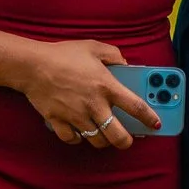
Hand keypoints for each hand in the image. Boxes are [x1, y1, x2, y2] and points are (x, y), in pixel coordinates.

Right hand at [14, 40, 157, 149]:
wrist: (32, 65)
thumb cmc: (63, 54)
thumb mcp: (94, 47)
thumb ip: (114, 55)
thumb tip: (124, 65)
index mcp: (106, 86)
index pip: (135, 106)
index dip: (149, 117)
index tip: (156, 124)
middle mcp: (94, 105)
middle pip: (117, 135)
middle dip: (126, 141)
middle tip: (127, 140)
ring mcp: (76, 116)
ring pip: (96, 140)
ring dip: (103, 140)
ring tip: (104, 134)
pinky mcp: (59, 122)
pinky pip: (72, 139)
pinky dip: (77, 139)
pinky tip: (79, 132)